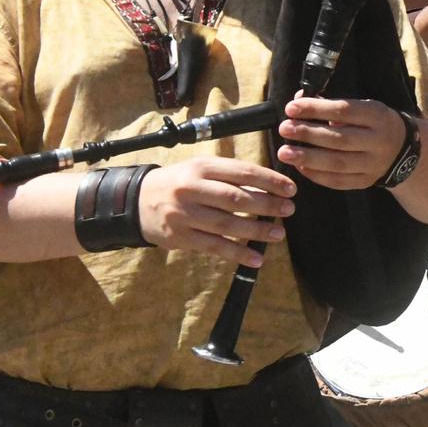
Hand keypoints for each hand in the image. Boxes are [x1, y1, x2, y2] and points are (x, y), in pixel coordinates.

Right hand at [136, 157, 296, 267]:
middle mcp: (192, 189)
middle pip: (236, 199)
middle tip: (288, 210)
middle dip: (267, 205)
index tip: (290, 189)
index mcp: (201, 167)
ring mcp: (184, 215)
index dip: (270, 181)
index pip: (242, 173)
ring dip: (257, 231)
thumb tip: (270, 186)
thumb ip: (230, 175)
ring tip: (278, 234)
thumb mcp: (201, 168)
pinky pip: (214, 247)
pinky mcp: (180, 237)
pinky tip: (256, 258)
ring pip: (227, 225)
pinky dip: (237, 253)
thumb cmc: (180, 182)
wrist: (137, 201)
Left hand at [278, 96, 411, 190]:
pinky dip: (316, 175)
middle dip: (308, 134)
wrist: (405, 151)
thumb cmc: (375, 123)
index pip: (344, 111)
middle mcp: (378, 141)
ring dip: (308, 158)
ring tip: (284, 152)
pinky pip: (338, 181)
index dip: (316, 109)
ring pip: (338, 163)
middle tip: (285, 129)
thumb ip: (334, 106)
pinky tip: (300, 167)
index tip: (292, 108)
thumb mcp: (364, 107)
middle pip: (340, 139)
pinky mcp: (366, 181)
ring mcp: (373, 165)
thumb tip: (299, 103)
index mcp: (377, 116)